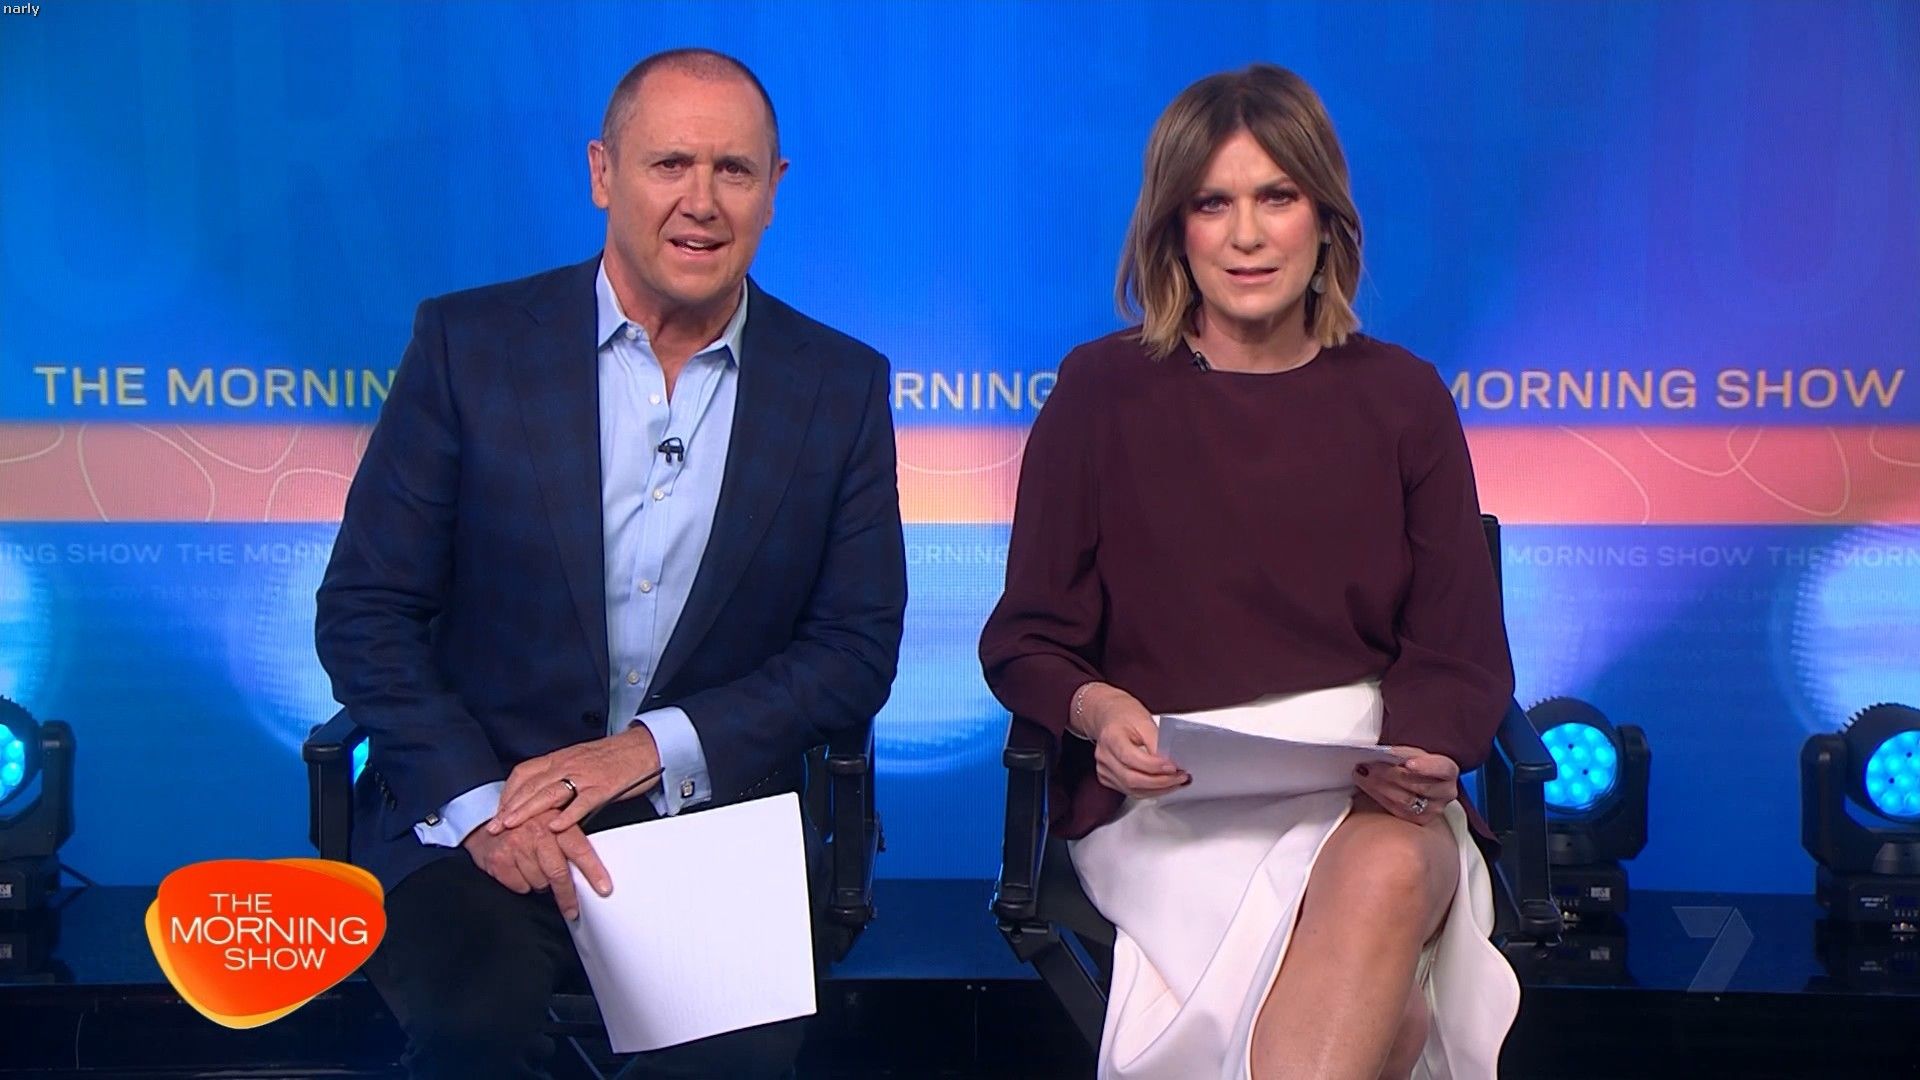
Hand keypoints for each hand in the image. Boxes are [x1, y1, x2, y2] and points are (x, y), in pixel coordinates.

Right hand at [462, 811, 611, 919]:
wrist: (486, 827)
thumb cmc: (526, 828)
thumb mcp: (551, 824)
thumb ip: (569, 841)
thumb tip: (594, 872)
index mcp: (555, 821)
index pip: (579, 849)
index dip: (593, 871)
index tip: (604, 888)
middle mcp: (535, 832)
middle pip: (558, 872)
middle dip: (567, 895)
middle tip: (572, 910)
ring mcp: (515, 845)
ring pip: (540, 883)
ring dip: (541, 884)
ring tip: (535, 870)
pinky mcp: (499, 860)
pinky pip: (520, 887)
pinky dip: (522, 885)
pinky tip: (519, 871)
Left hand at [488, 726, 663, 834]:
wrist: (642, 747)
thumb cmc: (612, 756)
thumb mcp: (578, 760)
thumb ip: (558, 774)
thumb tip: (537, 794)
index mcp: (560, 758)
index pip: (524, 774)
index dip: (508, 793)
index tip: (497, 810)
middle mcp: (568, 765)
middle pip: (532, 786)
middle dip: (510, 808)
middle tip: (495, 826)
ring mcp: (585, 776)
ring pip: (550, 794)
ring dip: (528, 811)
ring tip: (513, 827)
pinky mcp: (603, 787)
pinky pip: (581, 802)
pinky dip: (567, 816)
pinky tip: (555, 828)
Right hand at [1077, 684, 1188, 797]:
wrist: (1111, 717)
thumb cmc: (1126, 716)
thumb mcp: (1145, 721)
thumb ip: (1157, 742)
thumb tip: (1170, 761)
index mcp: (1111, 737)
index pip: (1131, 758)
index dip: (1154, 766)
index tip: (1173, 766)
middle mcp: (1104, 756)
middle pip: (1131, 779)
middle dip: (1160, 782)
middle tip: (1180, 776)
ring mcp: (1104, 769)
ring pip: (1133, 790)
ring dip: (1159, 789)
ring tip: (1176, 781)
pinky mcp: (1108, 779)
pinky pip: (1131, 791)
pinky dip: (1151, 791)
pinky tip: (1163, 784)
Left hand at [1353, 747, 1459, 824]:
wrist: (1415, 779)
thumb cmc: (1414, 764)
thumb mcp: (1412, 753)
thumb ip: (1401, 754)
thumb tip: (1382, 754)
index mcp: (1448, 771)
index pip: (1441, 769)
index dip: (1425, 767)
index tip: (1408, 763)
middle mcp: (1446, 792)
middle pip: (1418, 786)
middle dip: (1390, 775)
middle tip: (1369, 766)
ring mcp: (1434, 809)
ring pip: (1405, 801)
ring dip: (1380, 786)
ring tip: (1363, 773)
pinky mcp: (1419, 820)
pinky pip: (1397, 810)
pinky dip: (1378, 796)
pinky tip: (1367, 785)